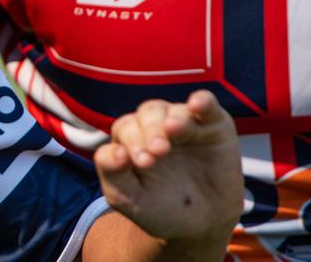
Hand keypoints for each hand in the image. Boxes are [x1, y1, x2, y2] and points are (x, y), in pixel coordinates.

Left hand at [95, 90, 241, 251]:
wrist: (203, 225)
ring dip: (174, 119)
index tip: (142, 162)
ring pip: (175, 110)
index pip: (126, 128)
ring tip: (173, 130)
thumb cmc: (159, 207)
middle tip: (158, 151)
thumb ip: (112, 173)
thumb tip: (113, 151)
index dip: (132, 141)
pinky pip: (208, 106)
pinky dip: (203, 101)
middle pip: (148, 114)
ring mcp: (185, 123)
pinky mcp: (214, 126)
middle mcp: (155, 125)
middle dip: (151, 131)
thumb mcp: (129, 198)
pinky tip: (198, 104)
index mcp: (131, 138)